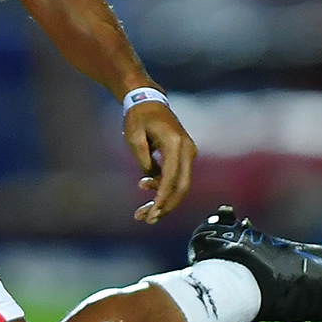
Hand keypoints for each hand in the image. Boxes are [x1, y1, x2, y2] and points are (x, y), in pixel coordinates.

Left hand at [123, 101, 195, 223]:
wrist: (148, 101)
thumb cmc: (138, 117)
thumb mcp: (133, 136)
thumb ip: (142, 158)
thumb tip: (151, 178)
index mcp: (175, 143)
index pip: (172, 178)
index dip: (161, 199)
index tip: (150, 215)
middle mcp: (187, 149)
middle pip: (181, 187)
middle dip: (165, 206)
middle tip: (147, 220)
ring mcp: (188, 153)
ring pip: (180, 185)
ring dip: (163, 200)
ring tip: (141, 211)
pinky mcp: (184, 156)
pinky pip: (177, 178)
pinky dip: (163, 188)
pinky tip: (145, 186)